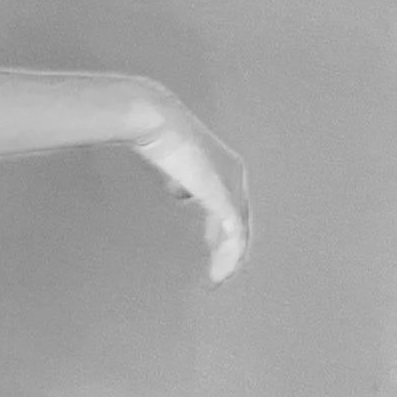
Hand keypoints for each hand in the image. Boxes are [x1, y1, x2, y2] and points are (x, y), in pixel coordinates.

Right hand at [128, 88, 251, 283]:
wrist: (157, 121)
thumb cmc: (158, 133)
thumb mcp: (172, 160)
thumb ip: (180, 176)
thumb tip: (180, 191)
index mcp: (226, 166)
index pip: (231, 202)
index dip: (222, 224)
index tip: (210, 241)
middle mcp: (236, 176)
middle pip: (239, 219)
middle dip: (227, 243)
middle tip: (218, 264)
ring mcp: (232, 188)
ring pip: (239, 233)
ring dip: (228, 256)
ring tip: (217, 275)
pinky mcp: (224, 199)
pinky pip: (234, 237)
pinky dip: (228, 257)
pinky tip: (218, 272)